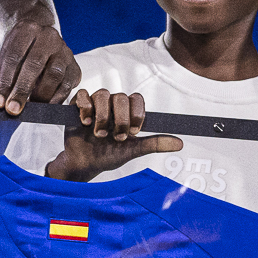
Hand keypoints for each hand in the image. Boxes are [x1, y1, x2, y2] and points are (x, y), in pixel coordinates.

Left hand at [0, 19, 78, 112]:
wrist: (40, 43)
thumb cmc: (21, 54)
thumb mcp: (7, 60)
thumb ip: (3, 79)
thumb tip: (1, 103)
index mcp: (27, 29)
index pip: (14, 56)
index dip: (5, 81)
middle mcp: (49, 37)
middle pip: (35, 63)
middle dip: (22, 89)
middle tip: (13, 109)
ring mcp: (64, 51)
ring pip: (55, 74)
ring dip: (41, 95)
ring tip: (30, 106)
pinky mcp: (74, 66)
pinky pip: (67, 85)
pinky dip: (55, 98)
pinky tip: (45, 106)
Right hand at [49, 89, 180, 180]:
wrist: (84, 163)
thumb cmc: (108, 155)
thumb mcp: (133, 150)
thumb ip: (155, 144)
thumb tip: (180, 144)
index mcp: (127, 111)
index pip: (137, 99)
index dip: (137, 114)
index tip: (135, 131)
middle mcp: (112, 104)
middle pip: (121, 97)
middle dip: (120, 119)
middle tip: (117, 137)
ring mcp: (95, 103)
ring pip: (103, 94)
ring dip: (103, 116)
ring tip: (99, 134)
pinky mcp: (77, 105)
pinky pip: (83, 94)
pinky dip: (86, 108)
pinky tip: (85, 123)